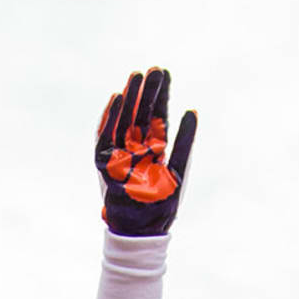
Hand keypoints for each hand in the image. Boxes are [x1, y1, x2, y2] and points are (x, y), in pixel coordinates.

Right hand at [96, 67, 197, 236]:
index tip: (166, 73)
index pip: (158, 116)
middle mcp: (137, 148)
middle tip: (154, 69)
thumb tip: (192, 111)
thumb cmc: (161, 204)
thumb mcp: (179, 171)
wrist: (142, 230)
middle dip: (148, 92)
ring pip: (125, 120)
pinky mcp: (106, 163)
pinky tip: (118, 98)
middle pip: (142, 114)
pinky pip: (106, 136)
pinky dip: (110, 118)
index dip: (162, 95)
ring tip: (137, 75)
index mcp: (155, 149)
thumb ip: (185, 142)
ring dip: (131, 98)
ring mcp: (121, 154)